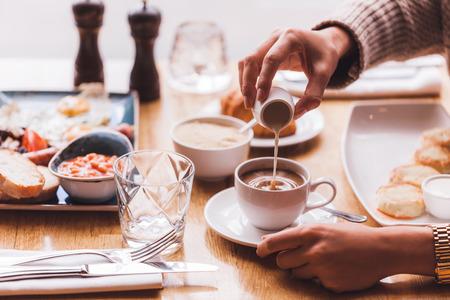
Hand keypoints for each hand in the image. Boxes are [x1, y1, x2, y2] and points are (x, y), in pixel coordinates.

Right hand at [238, 26, 353, 117]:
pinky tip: (251, 93)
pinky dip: (247, 79)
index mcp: (290, 37)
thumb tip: (297, 113)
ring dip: (244, 82)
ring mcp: (268, 42)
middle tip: (250, 103)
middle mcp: (275, 37)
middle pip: (251, 59)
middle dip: (247, 83)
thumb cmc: (325, 54)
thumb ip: (314, 94)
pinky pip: (250, 64)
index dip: (263, 79)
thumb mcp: (325, 73)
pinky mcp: (264, 50)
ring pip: (246, 61)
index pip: (271, 58)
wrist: (324, 43)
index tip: (261, 98)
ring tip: (249, 101)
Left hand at [256, 223, 434, 292]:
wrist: (382, 250)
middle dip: (287, 261)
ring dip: (304, 270)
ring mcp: (322, 268)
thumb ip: (301, 235)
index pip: (278, 241)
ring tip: (324, 261)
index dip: (265, 247)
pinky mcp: (330, 283)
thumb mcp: (326, 228)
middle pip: (282, 262)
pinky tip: (336, 269)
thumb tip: (274, 242)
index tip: (260, 251)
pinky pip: (315, 283)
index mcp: (311, 232)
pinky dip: (321, 278)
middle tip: (300, 257)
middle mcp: (314, 250)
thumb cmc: (354, 237)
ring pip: (297, 274)